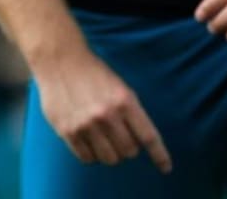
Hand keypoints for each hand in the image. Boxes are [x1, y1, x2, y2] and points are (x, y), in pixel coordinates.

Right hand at [32, 44, 171, 173]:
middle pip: (129, 151)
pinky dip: (92, 154)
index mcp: (124, 100)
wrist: (60, 59)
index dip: (159, 155)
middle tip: (119, 133)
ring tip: (103, 136)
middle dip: (128, 145)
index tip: (166, 167)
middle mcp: (107, 115)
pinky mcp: (68, 131)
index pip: (148, 136)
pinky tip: (89, 139)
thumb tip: (140, 143)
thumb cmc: (93, 72)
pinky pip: (88, 158)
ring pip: (110, 159)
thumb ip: (131, 113)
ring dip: (110, 152)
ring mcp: (86, 124)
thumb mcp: (120, 87)